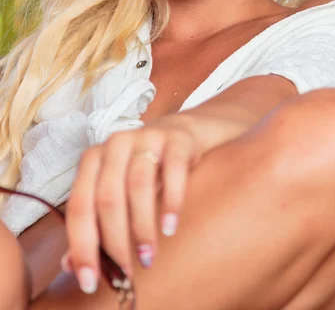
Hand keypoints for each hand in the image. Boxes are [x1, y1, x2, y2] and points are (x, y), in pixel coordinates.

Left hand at [63, 114, 204, 293]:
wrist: (181, 134)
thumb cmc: (143, 169)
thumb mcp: (116, 191)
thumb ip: (94, 224)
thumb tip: (72, 266)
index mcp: (93, 159)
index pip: (79, 205)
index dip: (81, 245)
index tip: (88, 281)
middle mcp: (116, 144)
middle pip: (108, 197)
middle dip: (116, 242)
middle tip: (127, 274)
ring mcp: (146, 138)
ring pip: (138, 185)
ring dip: (142, 227)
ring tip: (148, 257)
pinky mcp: (176, 141)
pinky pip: (173, 171)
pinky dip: (171, 202)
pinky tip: (170, 227)